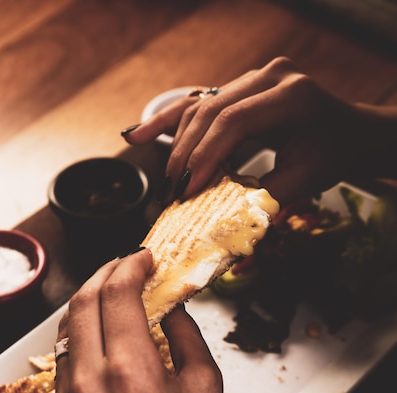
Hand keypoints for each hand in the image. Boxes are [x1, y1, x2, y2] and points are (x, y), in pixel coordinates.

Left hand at [52, 250, 232, 392]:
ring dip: (89, 302)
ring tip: (111, 294)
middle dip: (105, 273)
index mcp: (129, 368)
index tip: (144, 258)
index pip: (118, 294)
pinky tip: (100, 335)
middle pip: (83, 302)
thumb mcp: (204, 386)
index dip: (131, 266)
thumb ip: (186, 335)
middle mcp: (89, 379)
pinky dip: (81, 335)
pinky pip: (64, 360)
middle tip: (125, 265)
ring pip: (67, 329)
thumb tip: (171, 308)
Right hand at [123, 57, 396, 205]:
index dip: (206, 157)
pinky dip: (170, 121)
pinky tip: (139, 135)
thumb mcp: (304, 180)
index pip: (234, 122)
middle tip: (172, 191)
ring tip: (166, 178)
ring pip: (200, 106)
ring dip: (177, 143)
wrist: (347, 133)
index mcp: (291, 95)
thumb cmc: (330, 156)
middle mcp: (270, 75)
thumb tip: (220, 222)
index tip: (188, 191)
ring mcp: (253, 77)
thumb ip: (264, 198)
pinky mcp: (240, 86)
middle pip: (211, 111)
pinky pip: (199, 102)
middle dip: (187, 154)